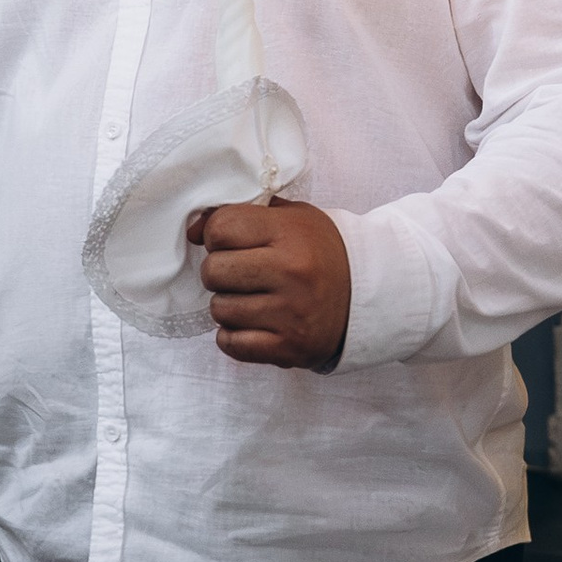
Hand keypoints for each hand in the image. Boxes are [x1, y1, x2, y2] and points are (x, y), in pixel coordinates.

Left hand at [187, 198, 351, 367]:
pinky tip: (254, 324)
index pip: (221, 229)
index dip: (219, 235)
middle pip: (214, 271)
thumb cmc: (322, 253)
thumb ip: (243, 214)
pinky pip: (232, 344)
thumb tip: (193, 230)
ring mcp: (290, 314)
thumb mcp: (293, 219)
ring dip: (229, 305)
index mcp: (291, 235)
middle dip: (221, 272)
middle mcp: (291, 273)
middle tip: (243, 274)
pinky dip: (235, 336)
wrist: (368, 297)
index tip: (234, 243)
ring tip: (253, 299)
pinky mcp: (289, 347)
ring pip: (220, 309)